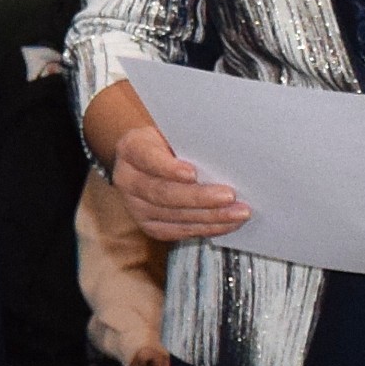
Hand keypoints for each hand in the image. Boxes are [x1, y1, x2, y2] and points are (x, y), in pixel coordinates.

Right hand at [96, 106, 248, 246]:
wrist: (147, 160)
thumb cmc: (167, 144)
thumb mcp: (172, 134)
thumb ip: (188, 143)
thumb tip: (224, 155)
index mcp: (131, 149)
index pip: (147, 158)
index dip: (169, 168)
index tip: (192, 173)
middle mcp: (127, 179)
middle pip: (162, 193)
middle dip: (199, 197)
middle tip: (229, 196)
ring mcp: (136, 206)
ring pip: (174, 216)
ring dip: (210, 216)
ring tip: (237, 213)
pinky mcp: (149, 225)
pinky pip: (178, 231)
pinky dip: (205, 228)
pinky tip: (225, 223)